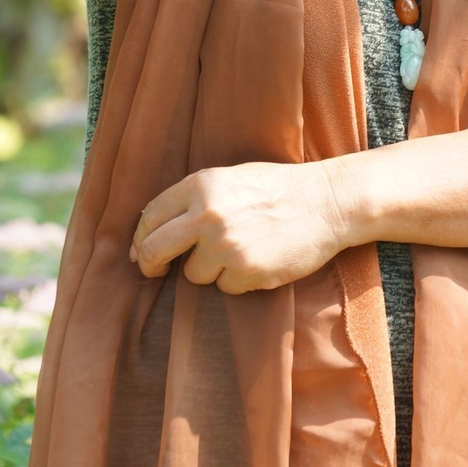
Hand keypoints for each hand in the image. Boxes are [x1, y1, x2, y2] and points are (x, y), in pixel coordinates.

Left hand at [129, 160, 349, 292]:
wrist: (325, 202)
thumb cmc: (278, 189)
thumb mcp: (231, 179)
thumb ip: (193, 200)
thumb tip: (151, 233)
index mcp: (201, 184)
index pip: (150, 217)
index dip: (141, 238)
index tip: (142, 251)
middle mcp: (207, 213)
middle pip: (154, 250)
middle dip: (150, 265)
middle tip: (156, 271)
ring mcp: (225, 244)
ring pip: (192, 274)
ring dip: (209, 269)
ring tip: (240, 249)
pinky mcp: (244, 271)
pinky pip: (224, 287)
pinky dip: (237, 279)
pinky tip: (258, 259)